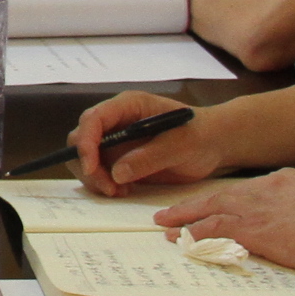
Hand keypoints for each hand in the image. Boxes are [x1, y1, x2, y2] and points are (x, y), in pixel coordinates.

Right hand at [70, 90, 236, 193]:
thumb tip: (117, 172)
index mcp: (128, 106)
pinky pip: (98, 171)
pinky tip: (124, 189)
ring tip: (120, 190)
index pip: (94, 119)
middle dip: (88, 165)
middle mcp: (116, 120)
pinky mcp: (119, 159)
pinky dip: (104, 184)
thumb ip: (150, 156)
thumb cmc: (200, 134)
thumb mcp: (181, 144)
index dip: (86, 142)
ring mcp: (115, 140)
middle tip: (109, 187)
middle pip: (81, 138)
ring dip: (95, 178)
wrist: (212, 144)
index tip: (92, 167)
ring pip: (85, 158)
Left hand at [149, 166, 294, 273]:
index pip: (245, 190)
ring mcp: (257, 211)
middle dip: (193, 205)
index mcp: (282, 180)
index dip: (225, 200)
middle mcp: (263, 191)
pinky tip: (184, 241)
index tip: (211, 206)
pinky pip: (217, 233)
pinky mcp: (255, 233)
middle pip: (220, 197)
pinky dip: (197, 236)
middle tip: (169, 212)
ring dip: (186, 220)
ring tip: (167, 228)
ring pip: (212, 212)